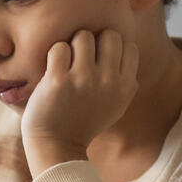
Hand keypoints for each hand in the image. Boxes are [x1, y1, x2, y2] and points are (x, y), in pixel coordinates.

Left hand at [20, 28, 139, 176]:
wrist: (56, 146)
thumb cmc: (84, 122)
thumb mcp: (115, 105)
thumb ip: (123, 79)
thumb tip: (125, 47)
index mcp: (125, 87)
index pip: (128, 46)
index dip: (112, 48)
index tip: (99, 60)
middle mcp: (108, 81)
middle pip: (108, 35)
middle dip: (94, 41)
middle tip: (81, 58)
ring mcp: (83, 80)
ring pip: (83, 36)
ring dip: (73, 46)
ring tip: (67, 63)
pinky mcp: (58, 80)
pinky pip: (60, 47)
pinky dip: (55, 54)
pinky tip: (54, 68)